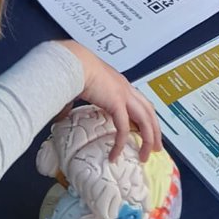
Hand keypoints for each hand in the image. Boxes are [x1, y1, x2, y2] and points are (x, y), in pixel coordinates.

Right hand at [56, 40, 162, 161]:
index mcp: (120, 84)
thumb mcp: (79, 88)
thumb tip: (62, 115)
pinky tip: (115, 154)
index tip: (147, 131)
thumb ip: (74, 102)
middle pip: (150, 111)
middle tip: (156, 147)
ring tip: (145, 155)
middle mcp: (126, 89)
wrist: (75, 63)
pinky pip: (124, 128)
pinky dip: (121, 143)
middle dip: (155, 130)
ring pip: (145, 120)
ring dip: (148, 139)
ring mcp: (124, 95)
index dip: (147, 117)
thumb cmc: (74, 70)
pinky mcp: (117, 102)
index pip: (141, 102)